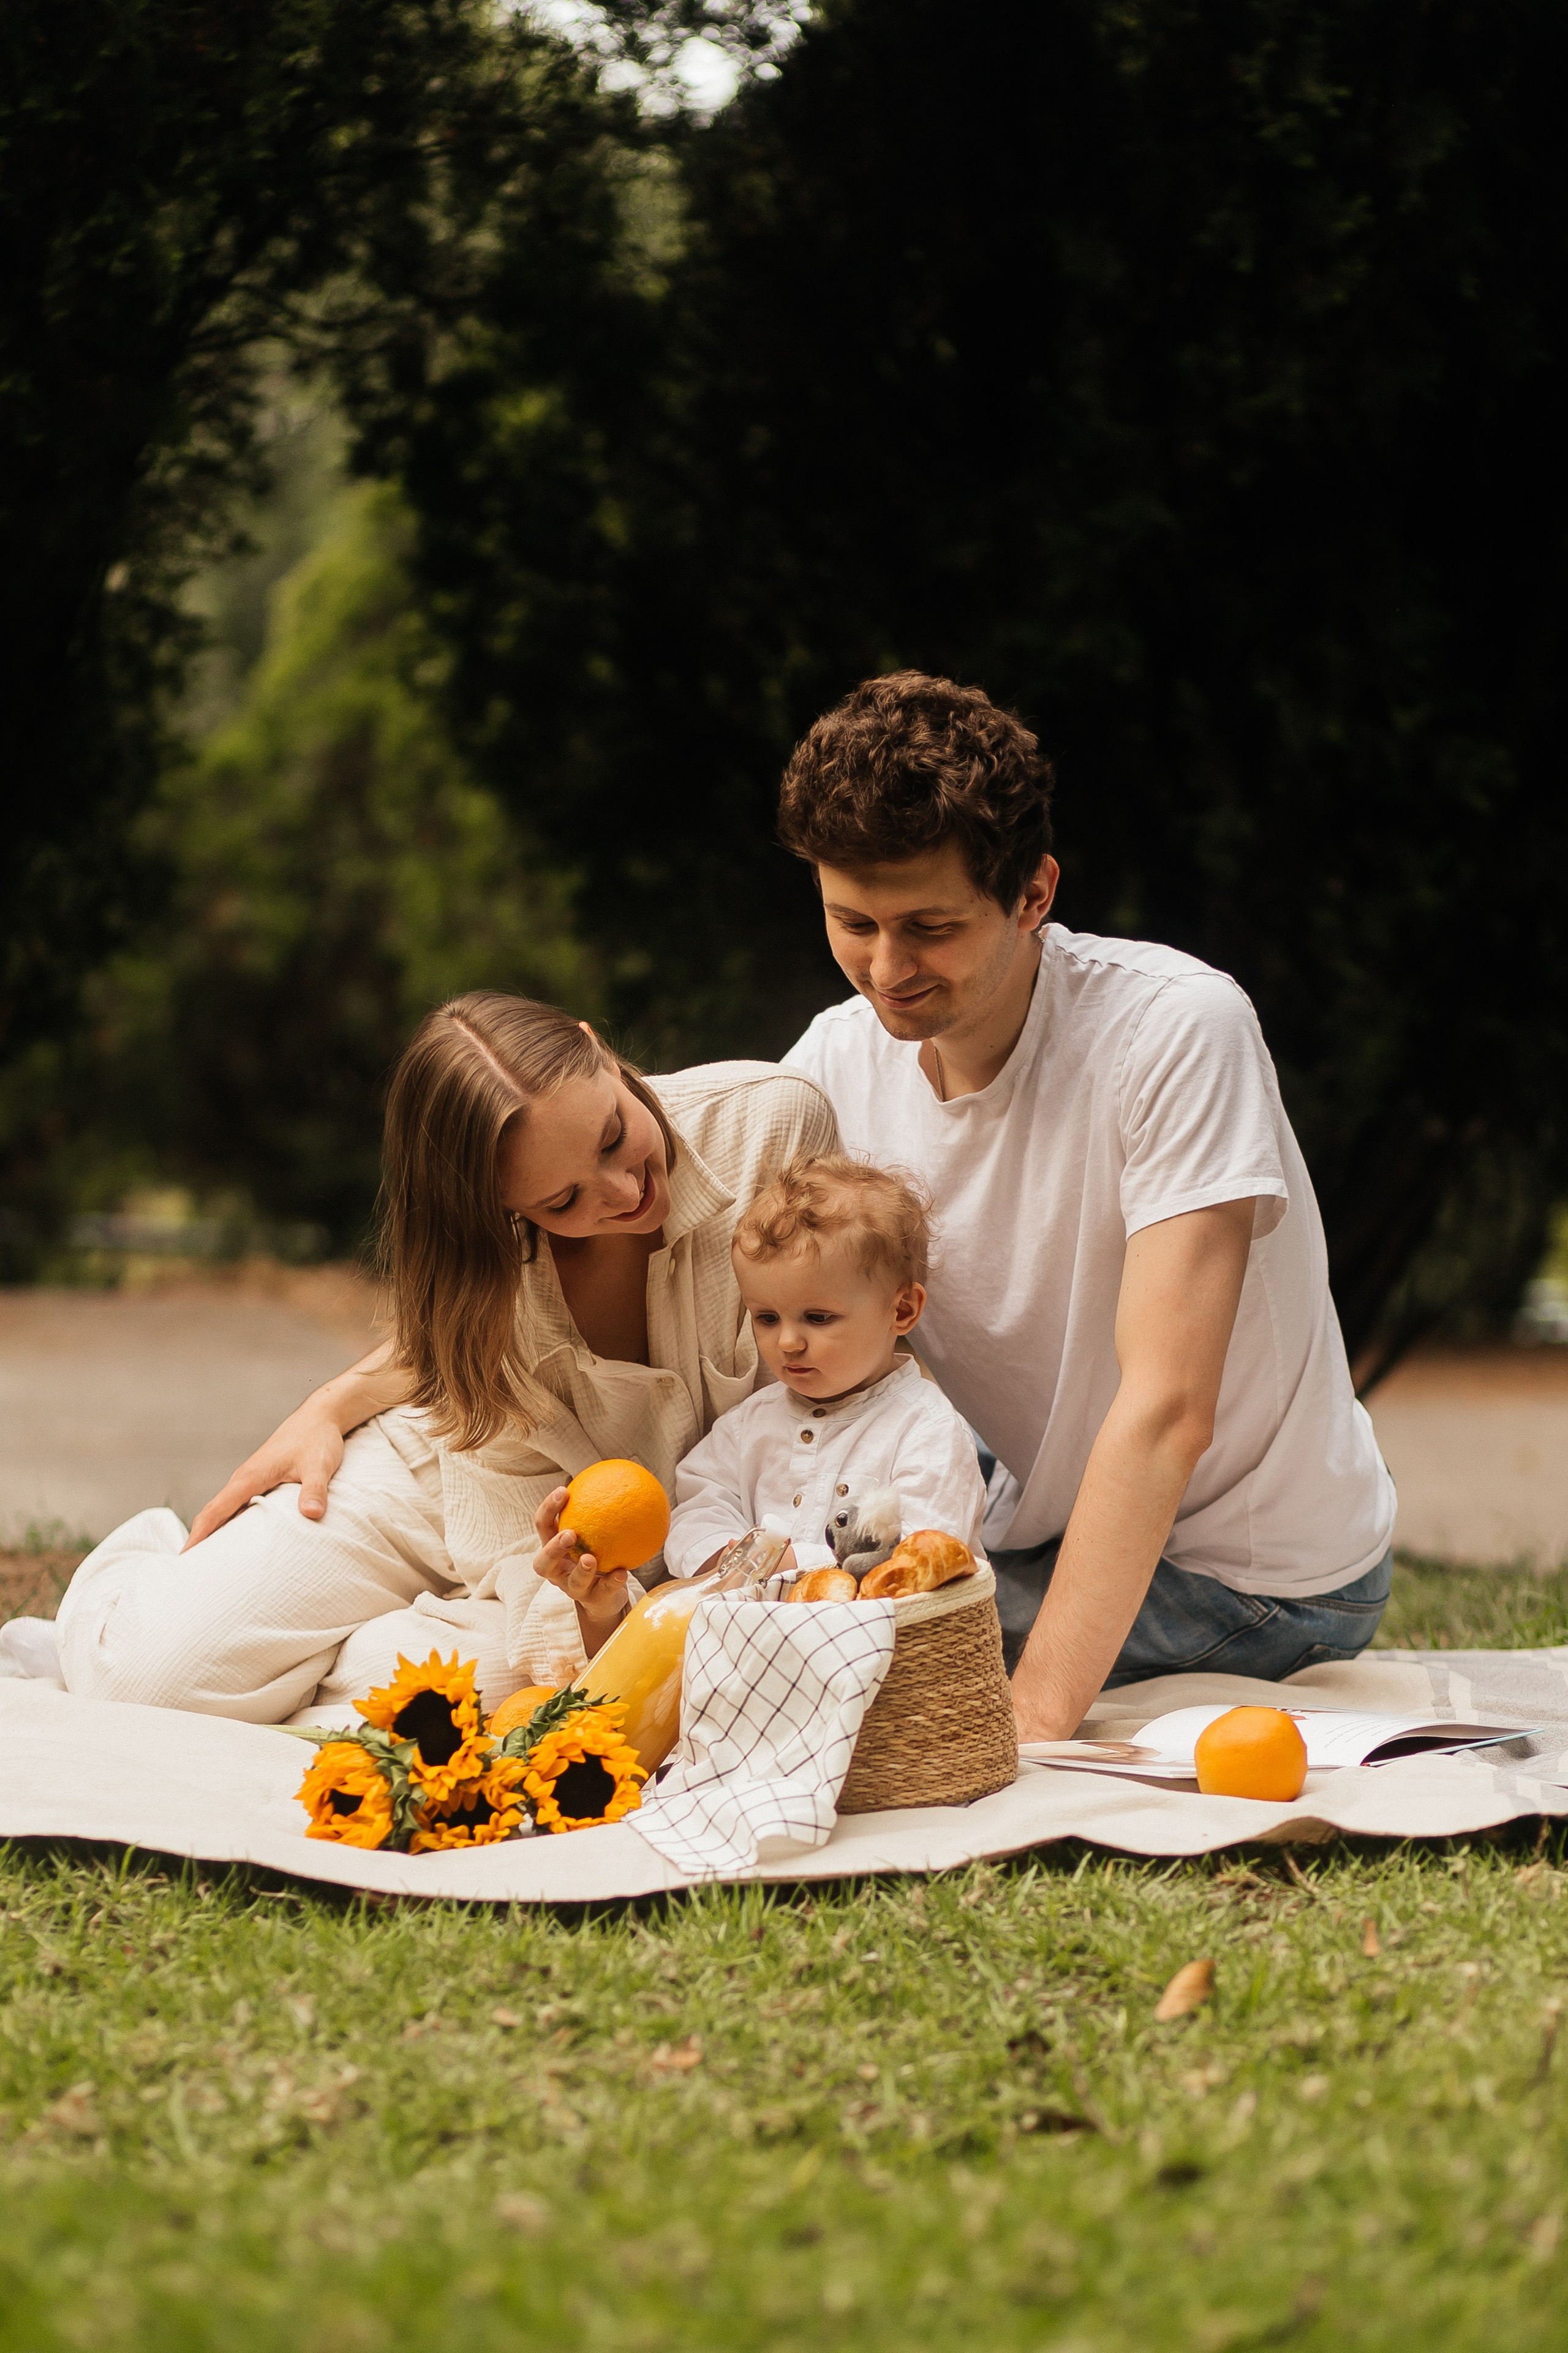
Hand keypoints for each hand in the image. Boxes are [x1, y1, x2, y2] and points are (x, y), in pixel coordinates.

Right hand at [183, 1400, 347, 1548]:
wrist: (321, 1417)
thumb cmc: (317, 1439)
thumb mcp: (319, 1465)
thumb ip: (315, 1490)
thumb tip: (312, 1514)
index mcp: (250, 1477)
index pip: (216, 1510)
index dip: (199, 1534)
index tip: (184, 1557)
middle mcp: (244, 1479)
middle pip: (214, 1514)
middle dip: (201, 1540)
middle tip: (191, 1573)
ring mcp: (252, 1480)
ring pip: (227, 1511)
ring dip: (216, 1533)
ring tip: (210, 1564)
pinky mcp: (262, 1481)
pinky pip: (240, 1506)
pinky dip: (233, 1524)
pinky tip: (238, 1542)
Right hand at [532, 1488, 628, 1631]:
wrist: (605, 1597)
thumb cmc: (596, 1556)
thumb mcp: (592, 1534)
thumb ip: (598, 1511)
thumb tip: (615, 1474)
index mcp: (553, 1550)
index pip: (543, 1526)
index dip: (549, 1509)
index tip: (564, 1491)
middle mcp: (558, 1571)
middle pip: (543, 1563)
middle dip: (553, 1548)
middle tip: (569, 1533)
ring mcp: (574, 1589)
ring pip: (572, 1583)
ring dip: (581, 1569)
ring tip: (591, 1558)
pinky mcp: (593, 1601)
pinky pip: (603, 1592)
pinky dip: (613, 1582)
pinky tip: (623, 1571)